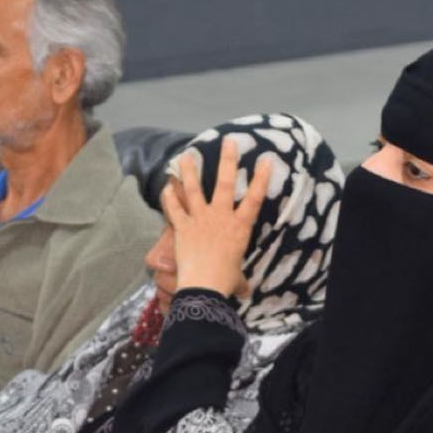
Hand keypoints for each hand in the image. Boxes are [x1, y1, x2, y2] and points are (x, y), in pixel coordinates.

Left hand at [161, 138, 271, 297]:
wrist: (203, 285)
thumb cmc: (225, 281)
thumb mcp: (237, 279)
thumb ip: (239, 280)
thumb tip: (244, 291)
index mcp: (239, 227)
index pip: (254, 198)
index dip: (261, 178)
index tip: (265, 160)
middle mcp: (221, 217)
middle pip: (225, 183)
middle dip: (227, 160)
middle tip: (228, 141)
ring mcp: (200, 219)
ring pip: (194, 189)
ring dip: (189, 171)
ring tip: (186, 155)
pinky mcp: (182, 227)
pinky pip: (174, 208)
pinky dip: (169, 198)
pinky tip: (166, 187)